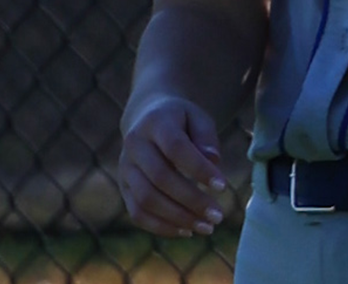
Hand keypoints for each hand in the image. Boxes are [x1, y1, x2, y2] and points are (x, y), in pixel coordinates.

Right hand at [118, 96, 228, 236]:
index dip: (198, 169)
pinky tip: (187, 231)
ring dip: (178, 218)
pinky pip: (138, 213)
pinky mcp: (124, 187)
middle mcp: (134, 144)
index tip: (223, 186)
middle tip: (218, 216)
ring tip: (207, 228)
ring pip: (146, 199)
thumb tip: (213, 160)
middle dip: (191, 200)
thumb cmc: (181, 120)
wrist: (148, 117)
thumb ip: (206, 138)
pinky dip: (162, 227)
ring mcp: (125, 167)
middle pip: (160, 177)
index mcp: (154, 122)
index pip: (175, 147)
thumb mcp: (198, 118)